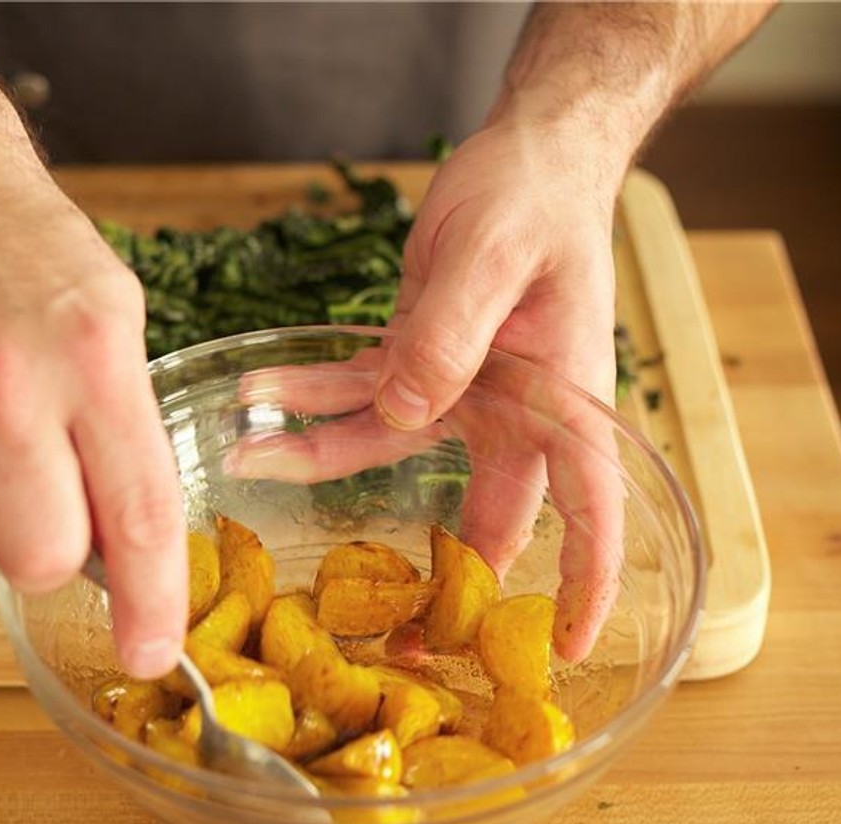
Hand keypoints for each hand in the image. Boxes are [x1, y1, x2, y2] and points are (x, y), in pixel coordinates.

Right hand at [0, 163, 187, 679]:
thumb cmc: (38, 266)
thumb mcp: (118, 330)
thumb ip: (126, 442)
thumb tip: (122, 567)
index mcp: (96, 359)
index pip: (138, 516)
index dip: (150, 605)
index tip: (150, 657)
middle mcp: (4, 380)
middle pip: (39, 557)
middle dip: (51, 556)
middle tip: (44, 504)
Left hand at [229, 122, 628, 660]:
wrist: (527, 158)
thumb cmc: (537, 200)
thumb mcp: (495, 256)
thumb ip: (453, 333)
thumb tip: (405, 411)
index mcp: (562, 402)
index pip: (591, 509)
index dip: (585, 583)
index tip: (568, 648)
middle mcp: (514, 416)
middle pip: (480, 520)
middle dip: (432, 582)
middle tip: (382, 642)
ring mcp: (461, 396)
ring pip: (387, 453)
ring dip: (319, 463)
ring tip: (249, 462)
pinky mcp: (416, 365)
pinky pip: (356, 395)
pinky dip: (309, 398)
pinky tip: (258, 399)